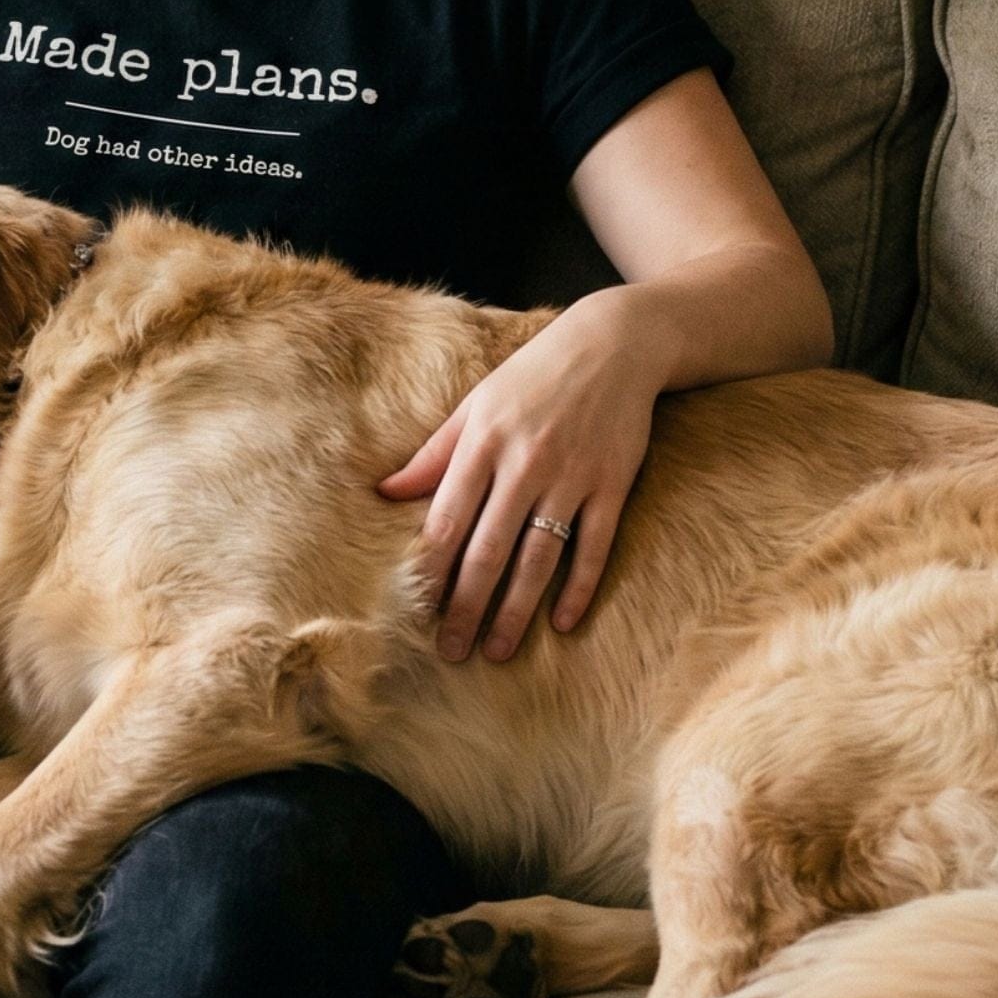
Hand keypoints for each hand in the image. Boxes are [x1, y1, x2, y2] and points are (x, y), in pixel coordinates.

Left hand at [379, 292, 662, 661]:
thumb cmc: (532, 376)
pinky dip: (579, 587)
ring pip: (538, 557)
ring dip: (517, 610)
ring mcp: (571, 477)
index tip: (413, 609)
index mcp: (482, 444)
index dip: (430, 569)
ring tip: (499, 651)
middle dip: (467, 606)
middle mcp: (524, 464)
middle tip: (451, 652)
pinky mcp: (613, 485)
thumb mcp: (475, 404)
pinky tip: (564, 623)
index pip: (447, 520)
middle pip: (488, 549)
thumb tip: (384, 492)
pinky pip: (594, 546)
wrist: (613, 345)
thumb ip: (434, 454)